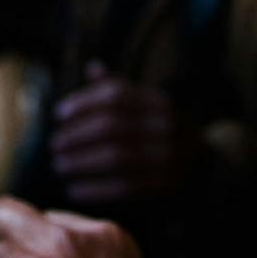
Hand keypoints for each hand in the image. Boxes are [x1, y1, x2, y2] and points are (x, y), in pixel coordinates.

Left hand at [49, 62, 191, 205]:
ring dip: (81, 163)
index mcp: (159, 102)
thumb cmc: (161, 131)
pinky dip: (95, 189)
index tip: (58, 114)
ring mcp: (167, 157)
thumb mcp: (148, 106)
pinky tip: (74, 190)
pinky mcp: (164, 185)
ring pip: (115, 157)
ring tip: (59, 166)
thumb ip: (121, 89)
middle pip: (113, 127)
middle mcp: (166, 126)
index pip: (117, 95)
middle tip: (53, 144)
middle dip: (77, 136)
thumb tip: (93, 67)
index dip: (83, 102)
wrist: (202, 166)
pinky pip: (123, 187)